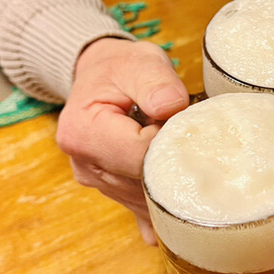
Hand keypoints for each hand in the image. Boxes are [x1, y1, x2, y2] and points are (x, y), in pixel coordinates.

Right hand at [56, 38, 188, 243]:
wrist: (102, 77)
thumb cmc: (121, 69)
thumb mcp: (139, 62)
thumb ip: (156, 82)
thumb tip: (172, 106)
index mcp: (83, 134)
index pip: (142, 155)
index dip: (171, 141)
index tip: (180, 121)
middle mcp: (87, 166)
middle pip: (147, 182)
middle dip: (176, 163)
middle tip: (189, 136)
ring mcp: (100, 185)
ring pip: (151, 199)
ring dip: (174, 178)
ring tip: (177, 146)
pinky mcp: (116, 193)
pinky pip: (147, 210)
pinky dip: (167, 202)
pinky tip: (184, 198)